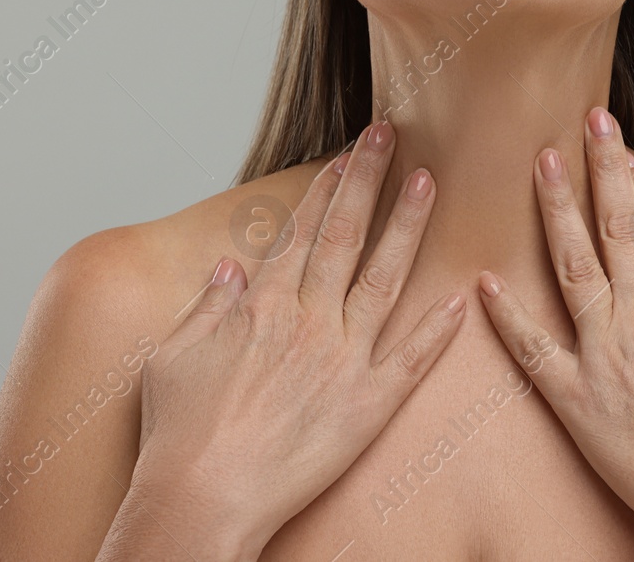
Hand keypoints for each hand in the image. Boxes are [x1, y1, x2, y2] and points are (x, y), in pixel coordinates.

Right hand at [108, 120, 466, 559]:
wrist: (202, 497)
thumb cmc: (179, 434)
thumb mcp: (172, 355)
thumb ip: (207, 305)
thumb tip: (229, 267)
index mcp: (262, 305)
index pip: (302, 231)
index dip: (326, 189)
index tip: (346, 155)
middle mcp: (307, 320)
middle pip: (345, 235)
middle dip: (368, 179)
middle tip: (390, 136)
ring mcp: (342, 360)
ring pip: (384, 279)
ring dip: (406, 227)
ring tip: (428, 183)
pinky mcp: (367, 406)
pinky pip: (411, 360)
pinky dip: (438, 330)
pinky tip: (461, 297)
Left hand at [476, 107, 633, 558]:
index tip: (618, 142)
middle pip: (617, 228)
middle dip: (600, 168)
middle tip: (585, 120)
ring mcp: (605, 357)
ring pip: (573, 267)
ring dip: (555, 211)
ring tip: (538, 164)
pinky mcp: (576, 400)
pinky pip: (533, 350)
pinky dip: (506, 315)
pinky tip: (483, 280)